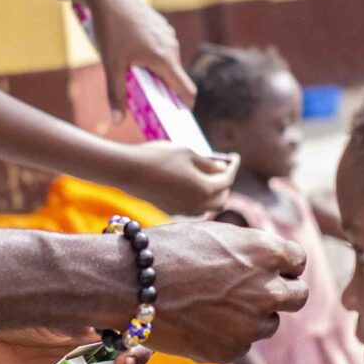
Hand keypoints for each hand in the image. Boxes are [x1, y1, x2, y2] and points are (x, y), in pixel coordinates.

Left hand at [82, 0, 193, 113]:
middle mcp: (171, 45)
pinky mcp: (160, 25)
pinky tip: (131, 55)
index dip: (185, 107)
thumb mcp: (110, 65)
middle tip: (146, 103)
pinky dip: (151, 57)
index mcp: (164, 58)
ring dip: (155, 72)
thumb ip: (116, 95)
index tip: (179, 120)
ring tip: (134, 76)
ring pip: (167, 62)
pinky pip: (161, 48)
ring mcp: (167, 34)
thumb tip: (117, 122)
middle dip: (163, 91)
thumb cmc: (109, 29)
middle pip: (174, 77)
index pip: (186, 89)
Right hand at [119, 139, 238, 219]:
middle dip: (225, 183)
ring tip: (208, 176)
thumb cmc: (159, 157)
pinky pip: (193, 208)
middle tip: (222, 167)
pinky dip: (198, 198)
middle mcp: (197, 205)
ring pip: (207, 207)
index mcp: (206, 189)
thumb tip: (221, 169)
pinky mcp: (171, 211)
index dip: (233, 165)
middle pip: (222, 198)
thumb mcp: (188, 152)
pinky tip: (192, 184)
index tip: (235, 156)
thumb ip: (208, 162)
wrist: (128, 171)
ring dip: (212, 194)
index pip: (228, 178)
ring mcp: (184, 211)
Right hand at [150, 219, 306, 362]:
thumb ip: (247, 250)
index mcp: (267, 252)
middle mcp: (268, 289)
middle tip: (254, 293)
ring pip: (269, 324)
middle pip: (298, 296)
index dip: (282, 264)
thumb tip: (262, 261)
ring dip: (251, 318)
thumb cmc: (166, 250)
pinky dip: (226, 337)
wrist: (129, 283)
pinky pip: (240, 345)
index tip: (267, 268)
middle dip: (281, 293)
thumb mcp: (216, 235)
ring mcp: (251, 324)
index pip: (298, 261)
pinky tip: (197, 322)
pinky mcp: (231, 351)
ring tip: (213, 306)